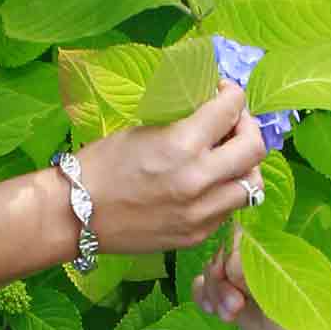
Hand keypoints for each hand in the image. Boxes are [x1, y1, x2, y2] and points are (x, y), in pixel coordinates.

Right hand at [77, 83, 266, 254]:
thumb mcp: (143, 131)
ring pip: (251, 185)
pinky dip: (226, 192)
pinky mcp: (196, 235)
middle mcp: (199, 181)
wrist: (75, 215)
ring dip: (245, 166)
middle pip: (255, 148)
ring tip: (227, 158)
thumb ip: (184, 124)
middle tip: (233, 124)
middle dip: (248, 128)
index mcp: (182, 145)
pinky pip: (229, 209)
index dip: (233, 95)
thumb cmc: (101, 165)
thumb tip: (212, 113)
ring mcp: (201, 213)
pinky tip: (209, 184)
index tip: (224, 94)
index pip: (231, 110)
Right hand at [192, 237, 310, 329]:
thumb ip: (256, 279)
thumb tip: (229, 260)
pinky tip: (210, 310)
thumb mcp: (281, 300)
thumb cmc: (302, 326)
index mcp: (274, 253)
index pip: (241, 237)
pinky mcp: (229, 296)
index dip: (229, 255)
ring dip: (214, 293)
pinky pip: (203, 285)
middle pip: (221, 255)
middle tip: (235, 307)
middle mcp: (256, 262)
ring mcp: (241, 280)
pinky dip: (201, 295)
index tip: (231, 278)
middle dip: (221, 282)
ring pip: (210, 271)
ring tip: (229, 317)